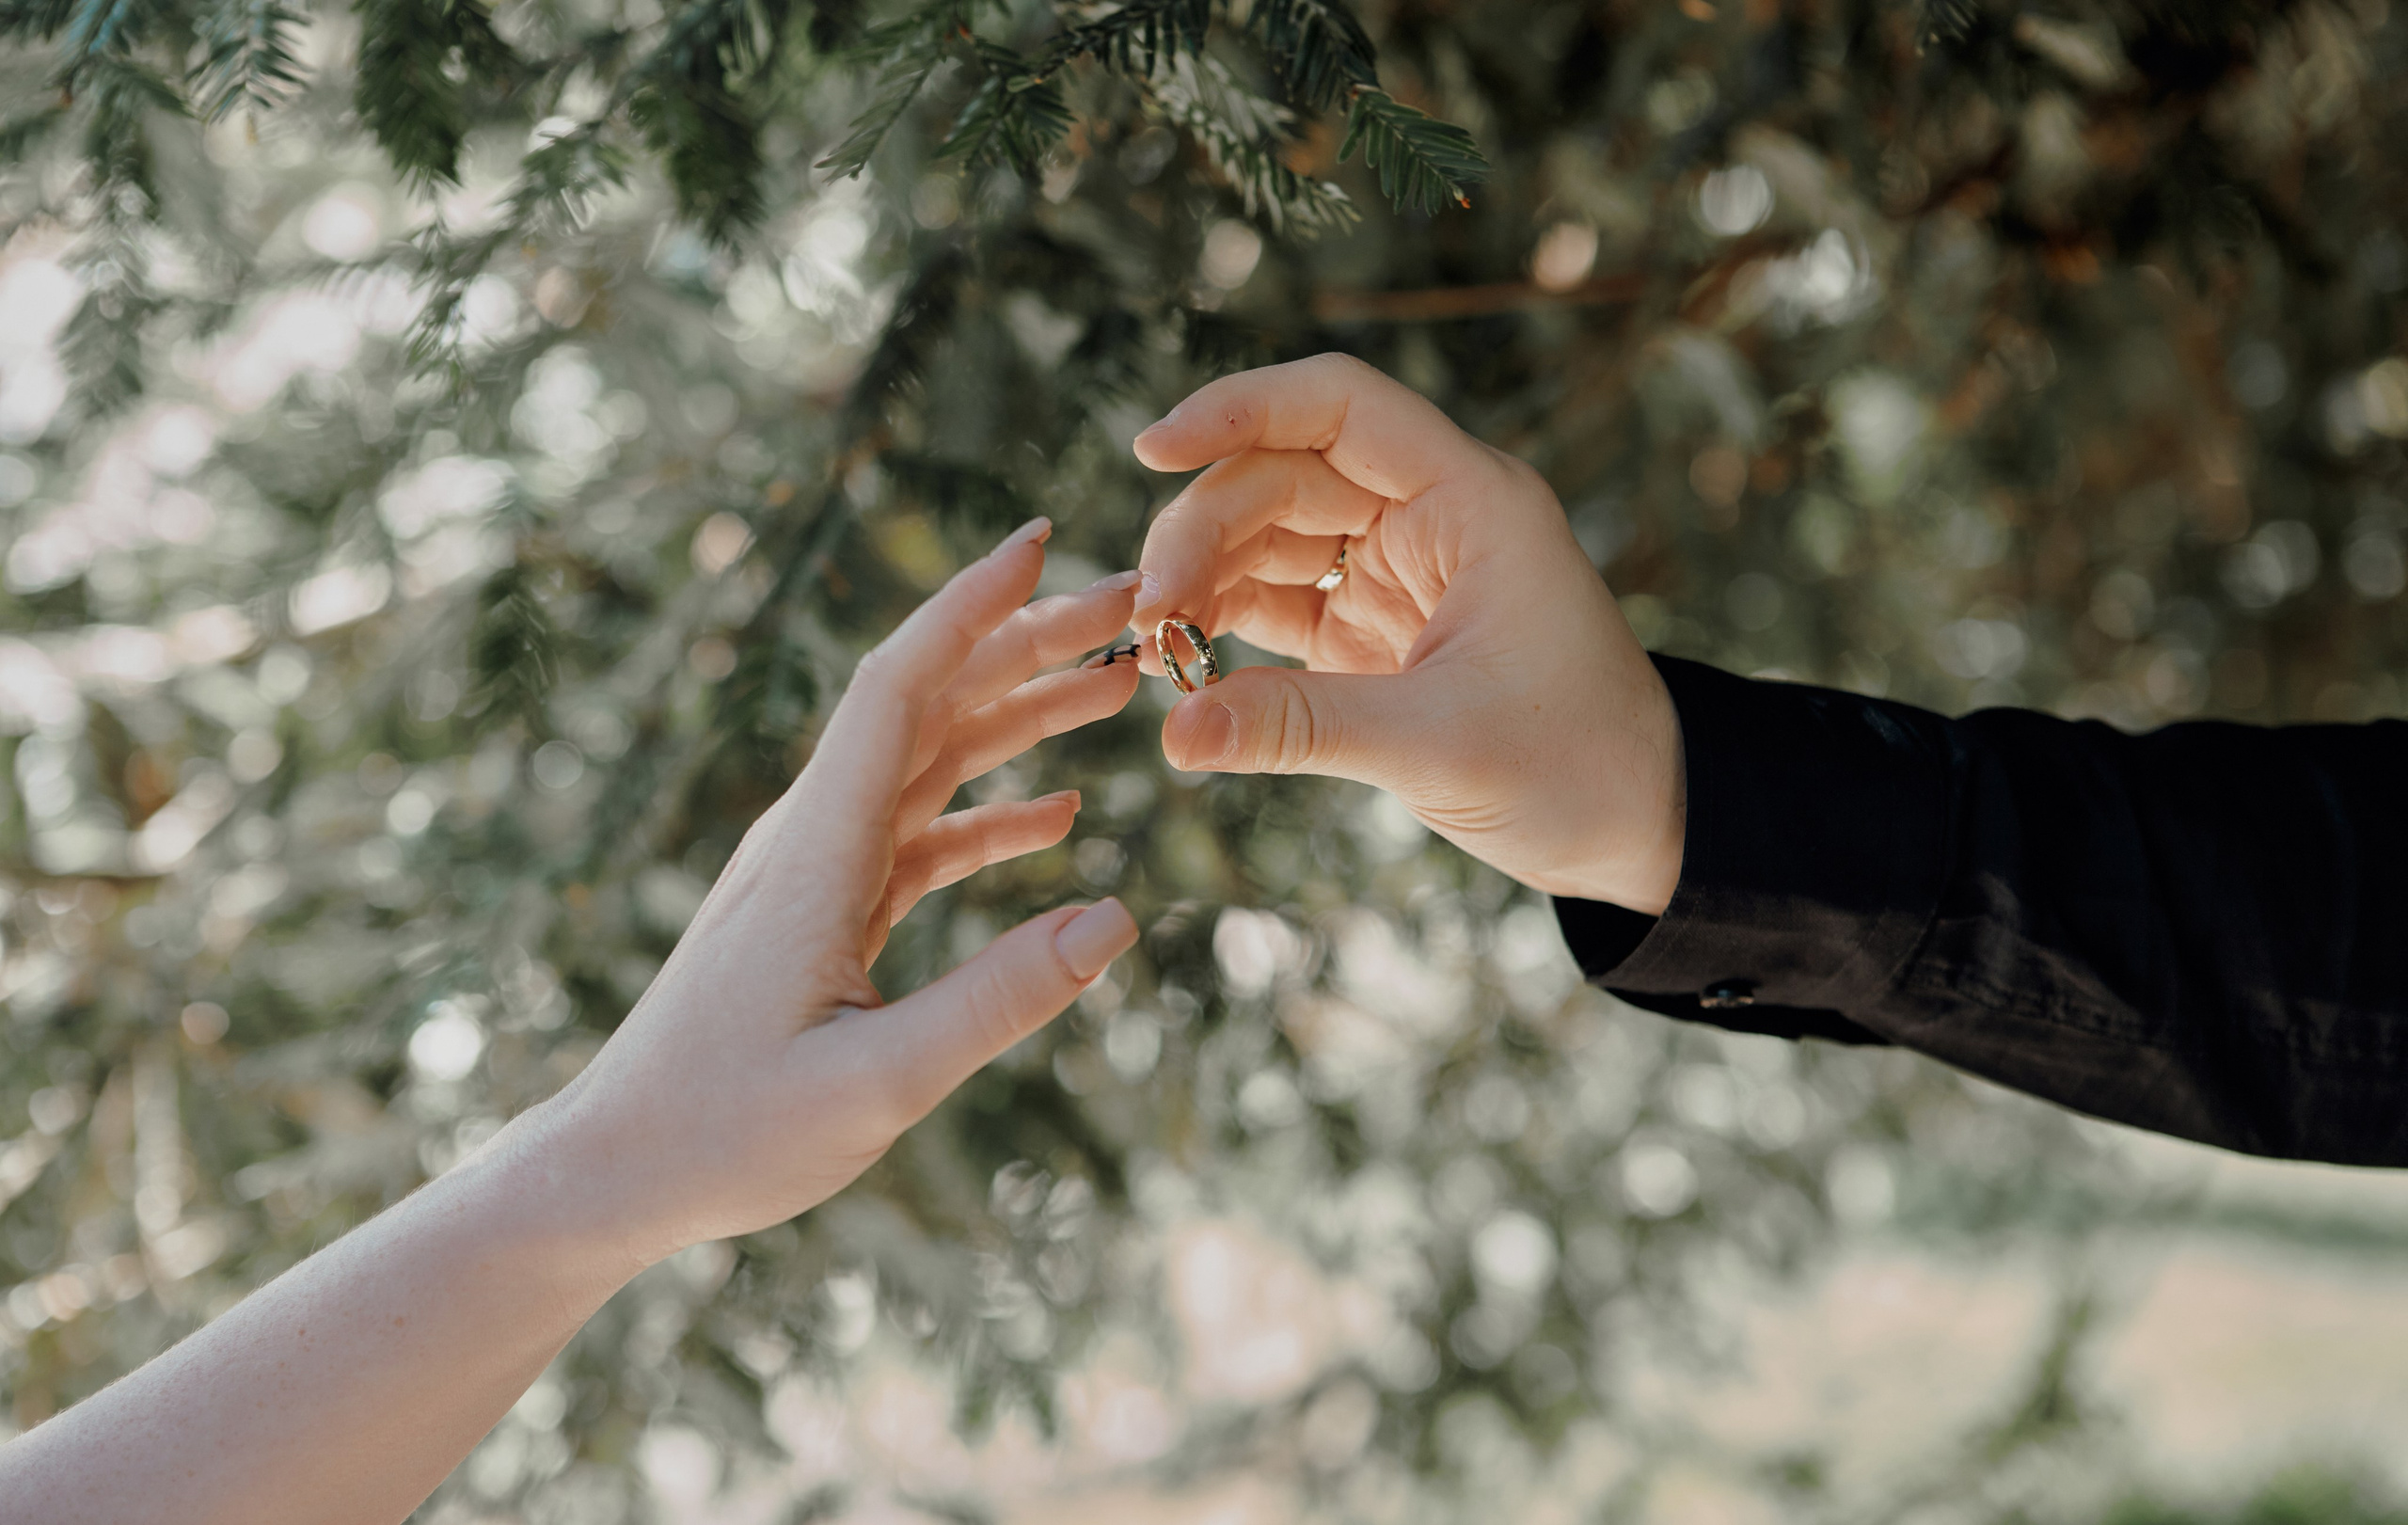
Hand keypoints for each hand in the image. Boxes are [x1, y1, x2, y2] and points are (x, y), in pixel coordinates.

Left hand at [538, 520, 1143, 1269]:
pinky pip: (915, 832)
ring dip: (1019, 718)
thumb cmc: (727, 1134)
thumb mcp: (877, 1084)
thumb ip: (997, 1000)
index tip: (1040, 540)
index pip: (897, 687)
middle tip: (1133, 609)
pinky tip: (1057, 818)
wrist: (614, 1168)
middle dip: (1027, 643)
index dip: (970, 606)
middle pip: (927, 703)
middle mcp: (811, 838)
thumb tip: (1115, 919)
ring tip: (1117, 688)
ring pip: (927, 760)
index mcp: (817, 853)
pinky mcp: (818, 911)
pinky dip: (987, 813)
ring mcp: (812, 871)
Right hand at [1128, 354, 1683, 913]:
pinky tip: (1178, 665)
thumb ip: (1300, 727)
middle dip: (1201, 530)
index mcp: (1470, 501)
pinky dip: (1223, 627)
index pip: (1339, 407)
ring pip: (1267, 537)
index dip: (1239, 410)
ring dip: (1201, 578)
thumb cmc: (1577, 765)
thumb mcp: (1437, 745)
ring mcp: (1397, 574)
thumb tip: (1175, 732)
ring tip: (1150, 645)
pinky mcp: (1372, 636)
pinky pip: (1276, 605)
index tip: (1151, 449)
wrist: (1640, 826)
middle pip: (1281, 475)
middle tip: (1147, 616)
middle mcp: (1430, 519)